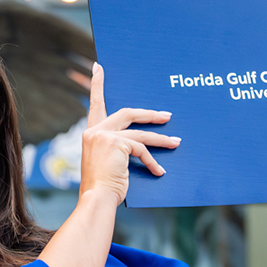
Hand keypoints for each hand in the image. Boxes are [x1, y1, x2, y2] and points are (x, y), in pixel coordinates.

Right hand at [79, 63, 180, 205]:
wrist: (96, 199)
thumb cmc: (102, 187)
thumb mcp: (107, 163)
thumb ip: (115, 149)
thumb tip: (136, 146)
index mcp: (90, 134)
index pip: (95, 104)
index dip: (97, 85)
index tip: (98, 67)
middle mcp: (94, 131)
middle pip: (127, 113)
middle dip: (149, 114)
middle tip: (166, 116)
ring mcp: (104, 136)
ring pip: (140, 133)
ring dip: (161, 138)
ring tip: (176, 142)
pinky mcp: (116, 143)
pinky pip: (142, 149)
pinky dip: (153, 161)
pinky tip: (159, 172)